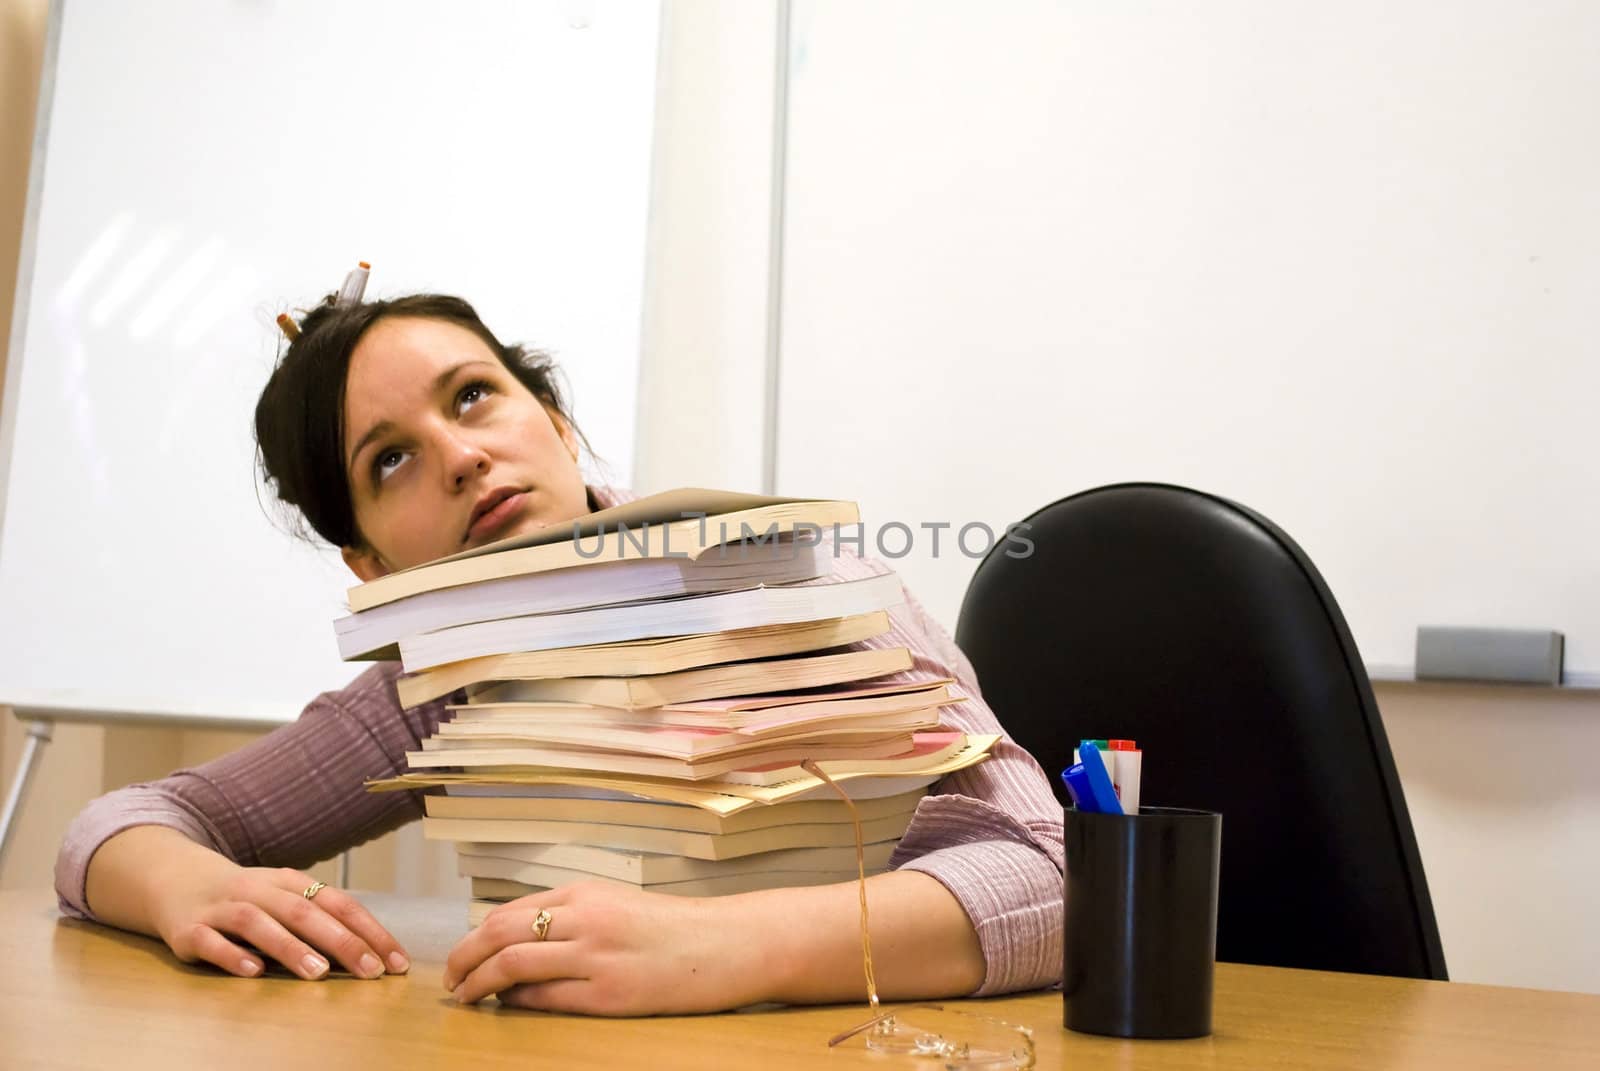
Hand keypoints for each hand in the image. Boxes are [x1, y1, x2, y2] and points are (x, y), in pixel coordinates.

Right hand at [151, 857, 410, 981]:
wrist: (175, 878)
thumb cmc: (245, 897)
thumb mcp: (283, 897)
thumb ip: (319, 918)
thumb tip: (370, 949)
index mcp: (289, 881)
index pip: (338, 903)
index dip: (369, 931)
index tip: (395, 961)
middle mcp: (259, 890)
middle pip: (304, 911)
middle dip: (341, 941)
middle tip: (371, 970)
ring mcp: (222, 908)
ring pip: (258, 923)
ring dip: (290, 947)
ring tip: (319, 972)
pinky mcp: (189, 929)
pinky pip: (211, 942)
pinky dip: (232, 955)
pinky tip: (254, 972)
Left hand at [443, 882, 760, 1015]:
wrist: (727, 944)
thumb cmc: (674, 928)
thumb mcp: (618, 905)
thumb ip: (573, 914)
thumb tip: (520, 938)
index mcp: (586, 893)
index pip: (511, 911)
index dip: (475, 936)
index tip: (461, 956)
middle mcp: (586, 918)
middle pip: (500, 933)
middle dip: (463, 957)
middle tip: (448, 980)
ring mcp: (596, 957)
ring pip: (514, 965)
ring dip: (479, 983)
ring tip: (466, 998)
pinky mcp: (610, 994)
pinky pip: (546, 998)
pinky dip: (518, 1002)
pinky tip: (509, 1007)